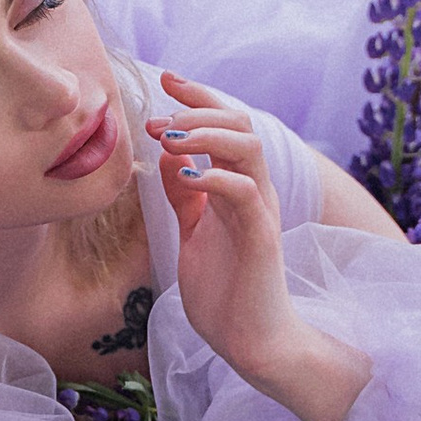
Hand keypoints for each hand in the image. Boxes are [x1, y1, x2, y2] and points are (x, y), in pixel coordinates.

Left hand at [150, 69, 370, 420]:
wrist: (251, 343)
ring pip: (248, 148)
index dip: (199, 98)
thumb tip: (167, 157)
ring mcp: (260, 213)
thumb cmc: (225, 293)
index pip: (226, 126)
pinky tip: (186, 176)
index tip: (166, 78)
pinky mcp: (261, 238)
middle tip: (158, 114)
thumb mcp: (194, 234)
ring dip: (206, 134)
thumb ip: (185, 197)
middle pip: (241, 125)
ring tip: (169, 137)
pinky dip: (216, 177)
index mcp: (237, 188)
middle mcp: (254, 192)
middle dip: (199, 108)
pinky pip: (245, 193)